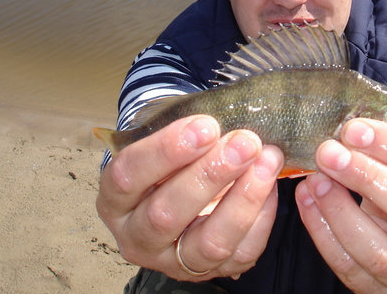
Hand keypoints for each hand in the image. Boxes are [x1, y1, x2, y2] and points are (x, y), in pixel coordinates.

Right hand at [96, 115, 283, 279]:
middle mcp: (137, 236)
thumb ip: (186, 133)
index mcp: (116, 199)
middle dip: (210, 174)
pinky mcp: (211, 271)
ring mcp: (173, 260)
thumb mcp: (165, 143)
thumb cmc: (172, 159)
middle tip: (244, 142)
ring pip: (208, 243)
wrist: (180, 189)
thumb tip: (226, 115)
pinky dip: (262, 218)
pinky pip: (241, 253)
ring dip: (243, 198)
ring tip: (267, 160)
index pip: (128, 176)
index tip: (206, 124)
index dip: (166, 150)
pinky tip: (270, 184)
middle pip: (166, 214)